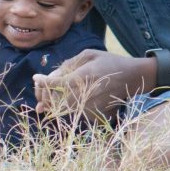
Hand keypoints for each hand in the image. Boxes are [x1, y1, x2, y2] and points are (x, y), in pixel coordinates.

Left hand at [33, 49, 154, 119]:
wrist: (133, 78)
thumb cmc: (110, 62)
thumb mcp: (89, 55)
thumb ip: (68, 66)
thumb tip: (50, 77)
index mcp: (84, 77)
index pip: (56, 84)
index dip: (43, 82)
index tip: (36, 78)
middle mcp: (86, 95)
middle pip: (55, 100)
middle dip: (44, 94)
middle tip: (40, 87)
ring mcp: (90, 107)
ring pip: (62, 109)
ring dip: (52, 102)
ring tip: (48, 93)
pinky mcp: (94, 115)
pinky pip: (74, 111)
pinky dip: (65, 106)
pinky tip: (65, 98)